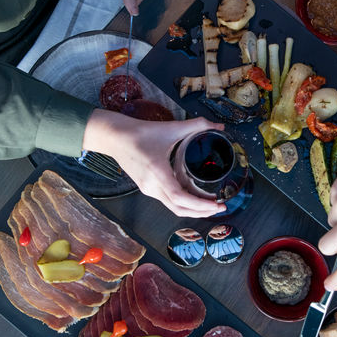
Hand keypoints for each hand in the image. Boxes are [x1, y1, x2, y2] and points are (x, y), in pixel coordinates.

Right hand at [83, 110, 224, 216]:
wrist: (115, 138)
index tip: (217, 204)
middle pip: (179, 209)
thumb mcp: (171, 128)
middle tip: (221, 207)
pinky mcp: (147, 189)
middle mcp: (152, 186)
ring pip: (174, 207)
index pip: (180, 198)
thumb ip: (197, 125)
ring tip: (211, 204)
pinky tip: (195, 197)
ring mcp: (148, 190)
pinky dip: (184, 203)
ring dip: (193, 209)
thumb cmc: (140, 133)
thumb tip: (220, 126)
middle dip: (202, 212)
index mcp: (157, 172)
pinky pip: (168, 201)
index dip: (200, 205)